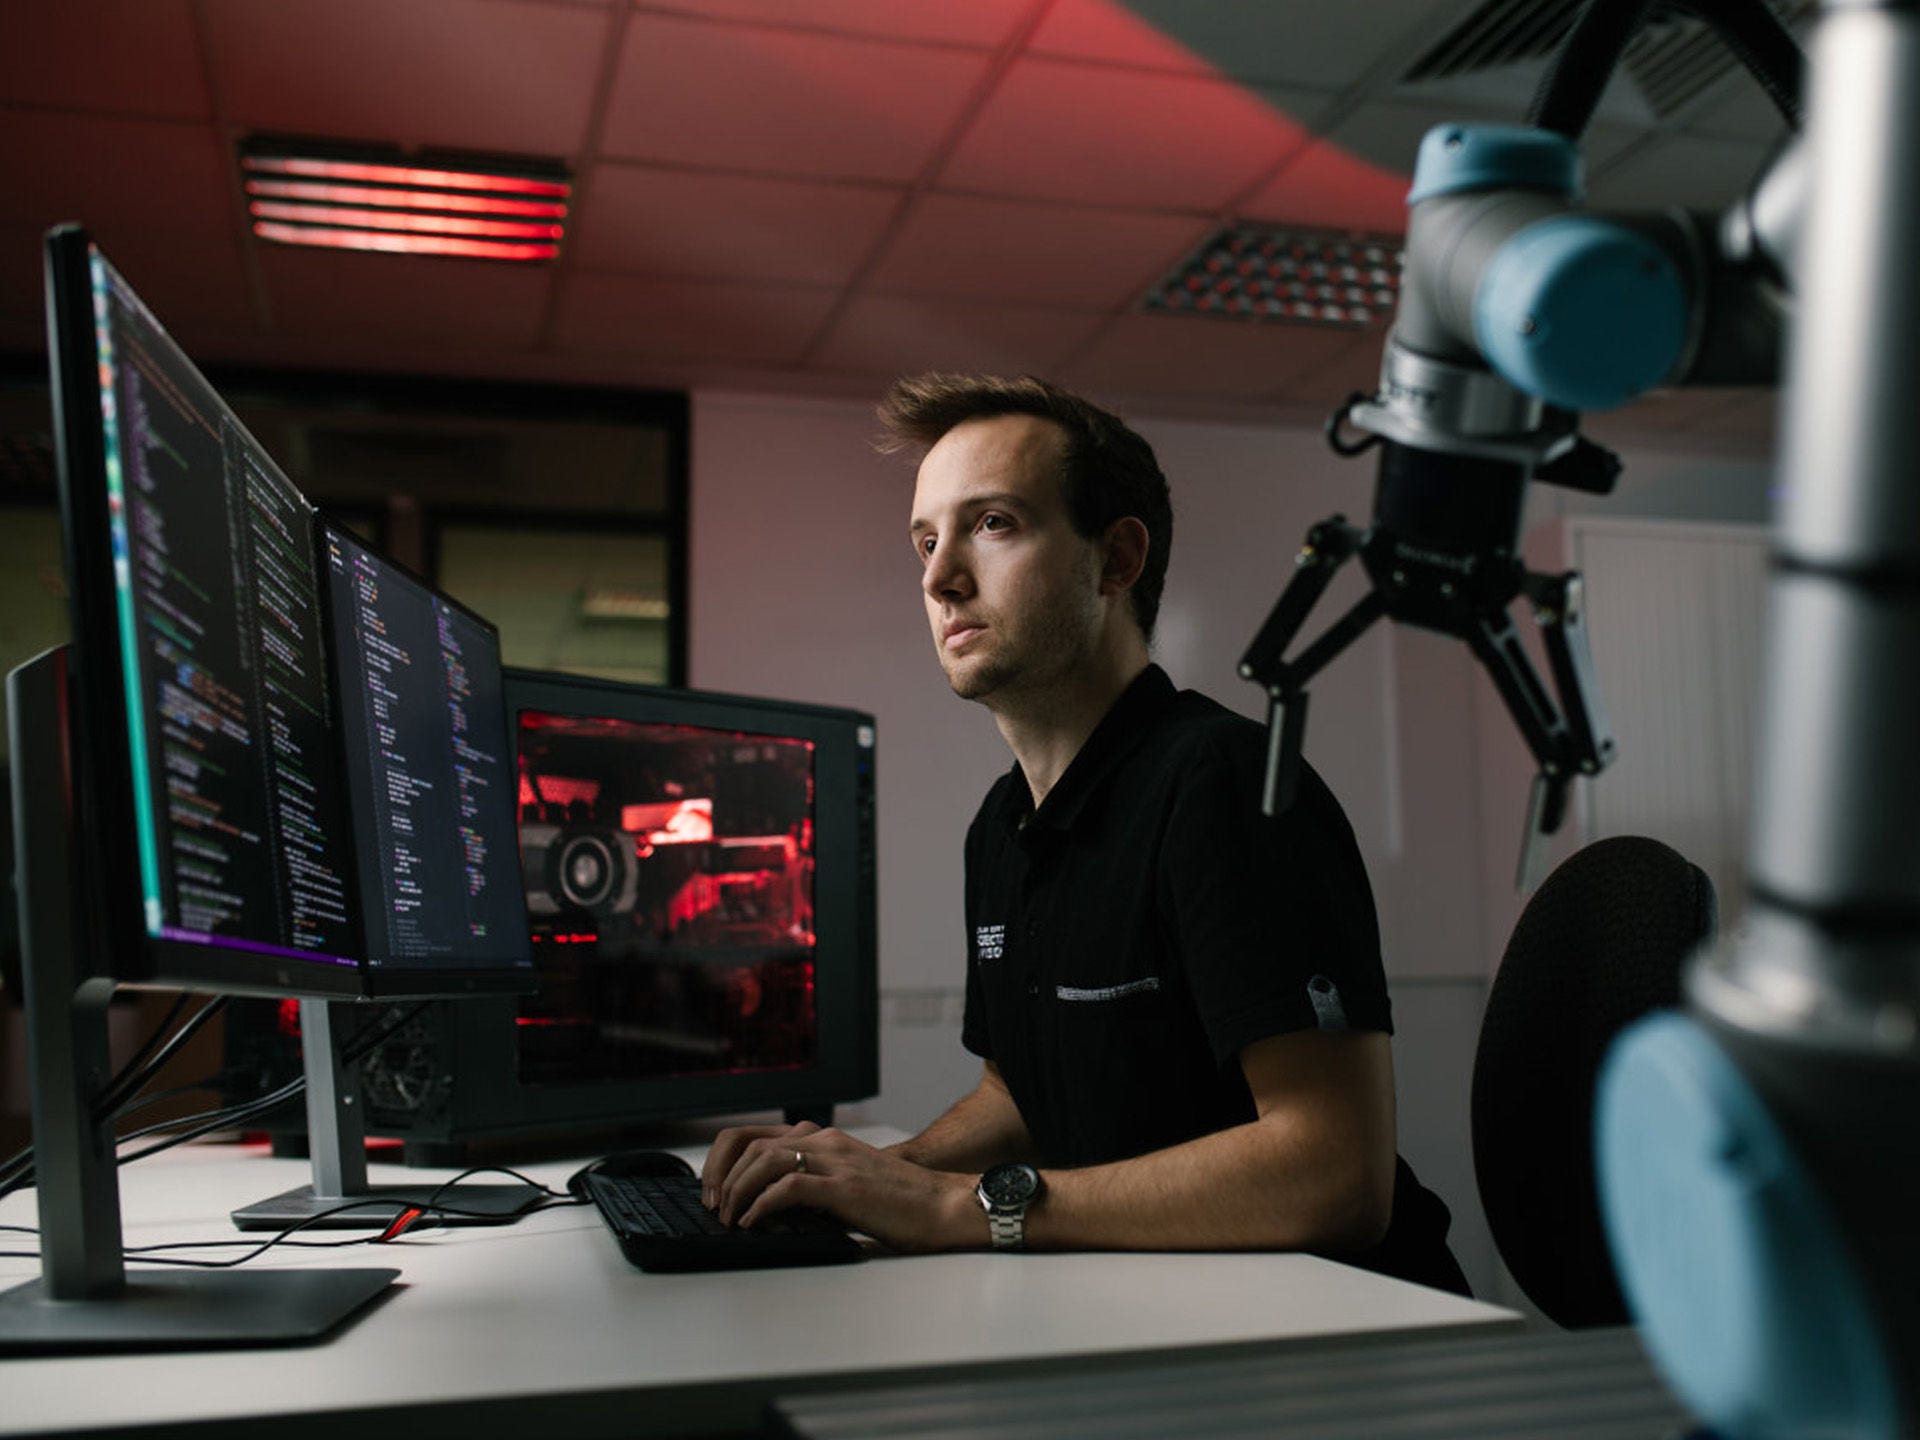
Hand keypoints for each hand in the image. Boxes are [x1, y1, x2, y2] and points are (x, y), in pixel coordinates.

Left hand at [702, 1123, 984, 1252]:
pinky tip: (753, 1223)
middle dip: (722, 1175)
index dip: (725, 1159)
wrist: (943, 1206)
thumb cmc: (900, 1203)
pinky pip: (789, 1188)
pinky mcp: (845, 1187)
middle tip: (713, 1206)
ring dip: (737, 1190)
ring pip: (765, 1160)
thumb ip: (815, 1185)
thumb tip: (771, 1208)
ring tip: (730, 1217)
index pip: (755, 1134)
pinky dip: (762, 1205)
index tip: (714, 1188)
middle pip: (751, 1143)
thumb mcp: (847, 1185)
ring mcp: (836, 1161)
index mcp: (825, 1139)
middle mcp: (826, 1142)